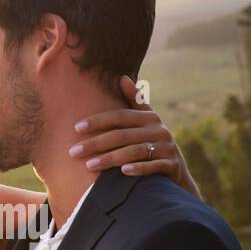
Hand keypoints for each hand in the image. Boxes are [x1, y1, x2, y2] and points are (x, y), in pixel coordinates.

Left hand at [69, 75, 201, 198]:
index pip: (119, 116)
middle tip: (74, 151)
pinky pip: (153, 166)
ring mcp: (166, 147)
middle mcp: (158, 130)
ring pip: (134, 151)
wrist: (176, 169)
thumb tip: (122, 77)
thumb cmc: (153, 141)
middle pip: (122, 135)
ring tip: (89, 165)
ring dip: (110, 158)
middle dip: (96, 143)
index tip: (76, 128)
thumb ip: (135, 101)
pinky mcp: (171, 164)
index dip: (98, 121)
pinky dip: (138, 168)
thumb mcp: (147, 120)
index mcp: (149, 117)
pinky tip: (122, 172)